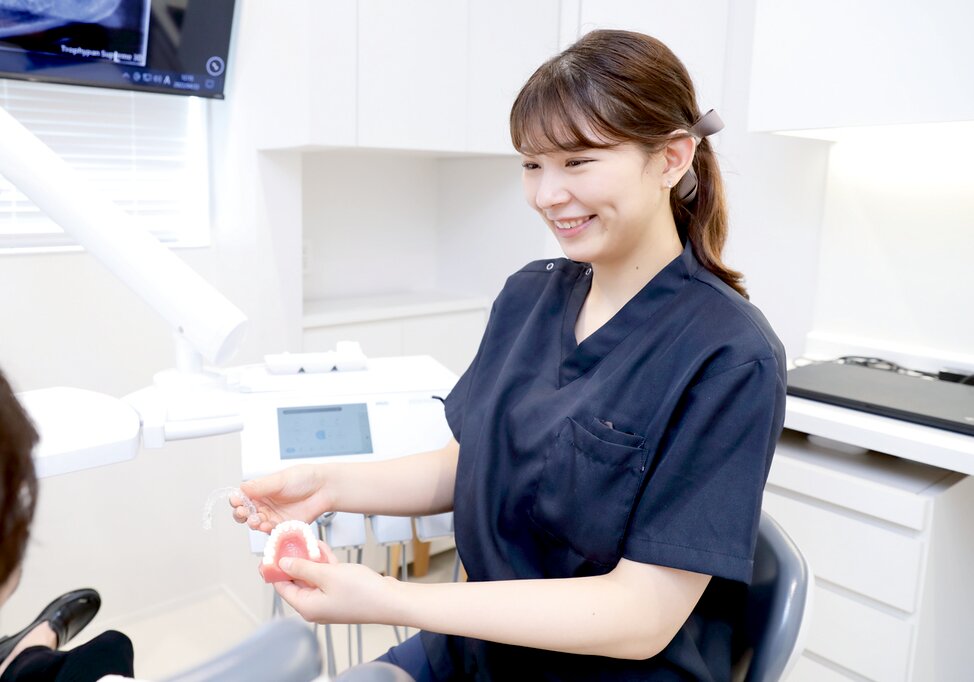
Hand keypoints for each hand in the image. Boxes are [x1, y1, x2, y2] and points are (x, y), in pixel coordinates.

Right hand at [229, 464, 331, 532]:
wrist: (325, 489)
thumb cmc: (305, 479)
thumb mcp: (281, 479)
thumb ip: (261, 486)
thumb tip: (241, 488)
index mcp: (261, 490)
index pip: (242, 497)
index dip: (237, 501)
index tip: (237, 501)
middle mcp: (265, 504)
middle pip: (246, 513)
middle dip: (242, 514)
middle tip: (244, 513)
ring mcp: (273, 516)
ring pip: (256, 523)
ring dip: (253, 523)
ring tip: (256, 521)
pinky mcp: (283, 526)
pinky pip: (271, 531)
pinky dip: (267, 530)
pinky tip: (267, 526)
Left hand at [274, 542, 402, 624]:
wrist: (391, 601)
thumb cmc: (362, 593)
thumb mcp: (327, 575)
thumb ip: (303, 568)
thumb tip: (283, 564)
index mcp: (307, 607)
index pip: (282, 587)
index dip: (274, 569)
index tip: (270, 552)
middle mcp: (315, 606)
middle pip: (296, 582)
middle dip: (293, 561)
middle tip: (288, 541)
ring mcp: (329, 601)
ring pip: (312, 577)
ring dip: (309, 559)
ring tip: (304, 540)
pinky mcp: (341, 594)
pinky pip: (326, 578)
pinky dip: (324, 564)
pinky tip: (322, 548)